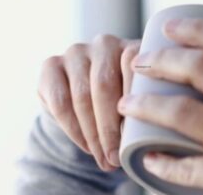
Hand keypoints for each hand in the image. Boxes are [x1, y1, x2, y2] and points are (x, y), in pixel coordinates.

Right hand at [37, 34, 140, 170]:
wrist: (91, 100)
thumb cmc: (127, 104)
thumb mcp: (142, 102)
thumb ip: (147, 108)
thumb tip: (151, 143)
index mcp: (134, 47)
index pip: (133, 68)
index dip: (135, 103)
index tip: (137, 139)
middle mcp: (104, 44)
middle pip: (104, 85)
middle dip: (109, 127)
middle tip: (116, 158)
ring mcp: (75, 52)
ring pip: (81, 95)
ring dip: (92, 133)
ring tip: (103, 159)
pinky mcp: (50, 65)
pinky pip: (59, 101)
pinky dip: (73, 129)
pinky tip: (85, 146)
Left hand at [117, 19, 202, 193]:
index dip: (198, 28)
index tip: (170, 27)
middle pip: (200, 68)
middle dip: (161, 60)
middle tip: (139, 62)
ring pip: (180, 111)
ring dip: (145, 105)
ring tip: (128, 104)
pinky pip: (183, 166)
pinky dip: (161, 162)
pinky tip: (148, 158)